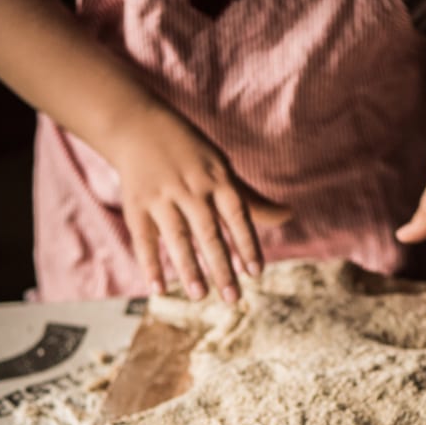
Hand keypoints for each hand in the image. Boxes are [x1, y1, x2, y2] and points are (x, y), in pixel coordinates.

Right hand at [112, 103, 289, 300]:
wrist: (137, 125)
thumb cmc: (190, 155)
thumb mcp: (223, 171)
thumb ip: (252, 201)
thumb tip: (289, 216)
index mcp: (217, 179)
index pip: (238, 216)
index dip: (248, 244)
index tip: (256, 273)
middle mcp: (191, 189)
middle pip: (209, 233)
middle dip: (221, 267)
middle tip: (233, 299)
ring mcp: (162, 197)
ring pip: (177, 237)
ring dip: (188, 268)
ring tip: (199, 296)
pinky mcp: (136, 205)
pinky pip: (144, 239)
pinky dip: (150, 265)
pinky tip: (158, 291)